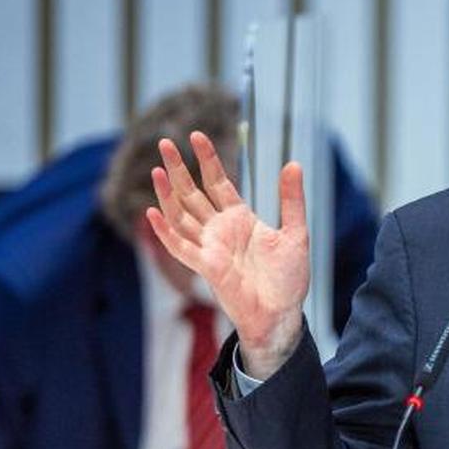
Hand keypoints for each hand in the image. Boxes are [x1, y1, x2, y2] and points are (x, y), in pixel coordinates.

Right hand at [145, 132, 309, 378]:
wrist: (283, 313)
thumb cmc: (288, 278)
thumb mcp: (296, 232)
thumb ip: (291, 200)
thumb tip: (294, 163)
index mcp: (240, 219)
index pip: (218, 182)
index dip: (207, 160)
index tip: (196, 136)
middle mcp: (220, 230)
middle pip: (193, 193)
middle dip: (179, 169)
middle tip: (164, 142)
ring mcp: (210, 247)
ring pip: (181, 216)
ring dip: (168, 194)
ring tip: (157, 169)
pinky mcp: (207, 267)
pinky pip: (181, 247)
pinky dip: (165, 232)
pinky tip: (152, 213)